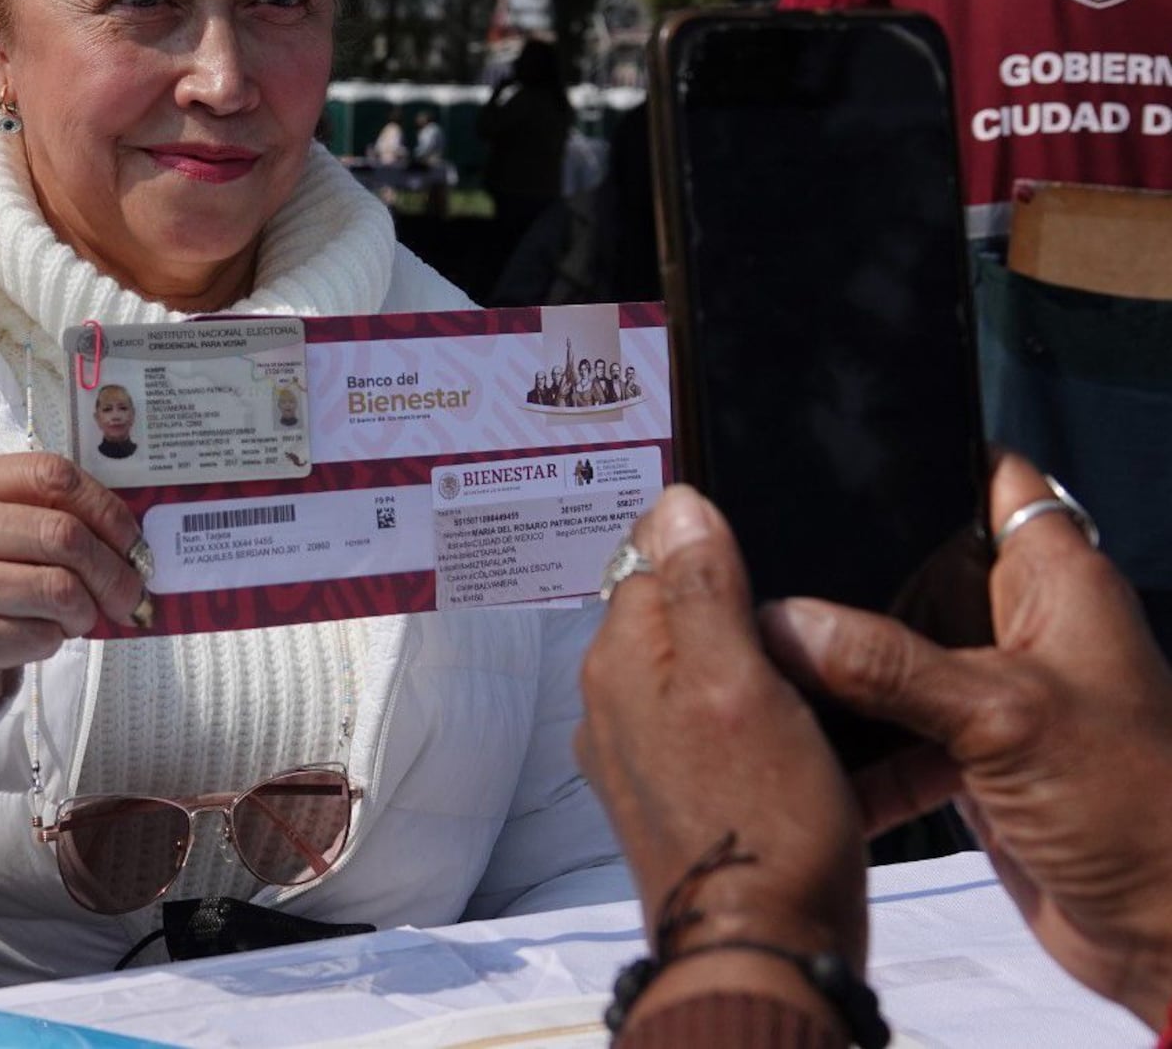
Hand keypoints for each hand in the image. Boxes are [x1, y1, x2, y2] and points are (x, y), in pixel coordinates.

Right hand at [0, 452, 148, 725]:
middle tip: (128, 593)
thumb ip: (28, 514)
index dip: (105, 508)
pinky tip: (36, 639)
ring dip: (84, 612)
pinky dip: (51, 641)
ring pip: (54, 588)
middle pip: (59, 532)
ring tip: (79, 618)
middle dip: (111, 569)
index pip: (48, 474)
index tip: (131, 540)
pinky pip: (33, 635)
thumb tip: (125, 538)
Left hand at [577, 487, 867, 983]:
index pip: (655, 561)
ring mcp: (649, 757)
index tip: (780, 557)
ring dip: (774, 674)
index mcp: (621, 661)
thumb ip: (703, 589)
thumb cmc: (758, 817)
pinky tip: (832, 743)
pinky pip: (733, 741)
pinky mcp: (689, 801)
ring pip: (715, 680)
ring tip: (837, 683)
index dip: (719, 551)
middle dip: (750, 612)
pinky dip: (779, 733)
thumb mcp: (739, 682)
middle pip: (687, 620)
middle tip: (822, 627)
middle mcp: (618, 704)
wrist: (761, 953)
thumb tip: (677, 502)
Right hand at [764, 453, 1171, 1025]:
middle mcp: (1022, 625)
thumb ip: (888, 663)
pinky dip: (849, 741)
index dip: (922, 456)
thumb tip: (780, 621)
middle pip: (917, 568)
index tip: (829, 448)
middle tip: (757, 555)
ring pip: (892, 652)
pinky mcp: (969, 759)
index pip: (989, 479)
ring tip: (752, 644)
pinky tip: (792, 738)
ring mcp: (992, 694)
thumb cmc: (1131, 803)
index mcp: (1055, 580)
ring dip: (835, 662)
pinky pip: (889, 731)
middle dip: (843, 569)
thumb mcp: (1003, 716)